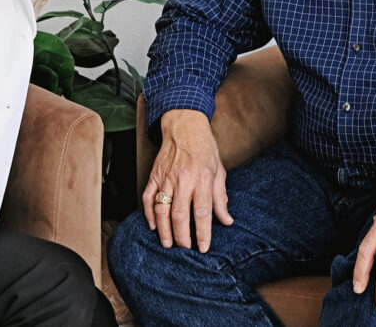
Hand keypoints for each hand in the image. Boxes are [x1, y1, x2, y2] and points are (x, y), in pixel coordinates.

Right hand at [142, 109, 232, 252]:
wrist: (184, 126)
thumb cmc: (204, 149)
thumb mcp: (219, 171)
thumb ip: (220, 197)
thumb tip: (226, 220)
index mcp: (202, 178)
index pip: (202, 211)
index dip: (203, 233)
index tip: (203, 248)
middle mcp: (183, 179)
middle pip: (180, 214)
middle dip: (182, 236)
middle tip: (185, 249)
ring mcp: (166, 177)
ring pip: (162, 209)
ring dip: (164, 229)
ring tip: (168, 244)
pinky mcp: (154, 175)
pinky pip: (148, 198)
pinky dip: (149, 214)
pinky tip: (154, 226)